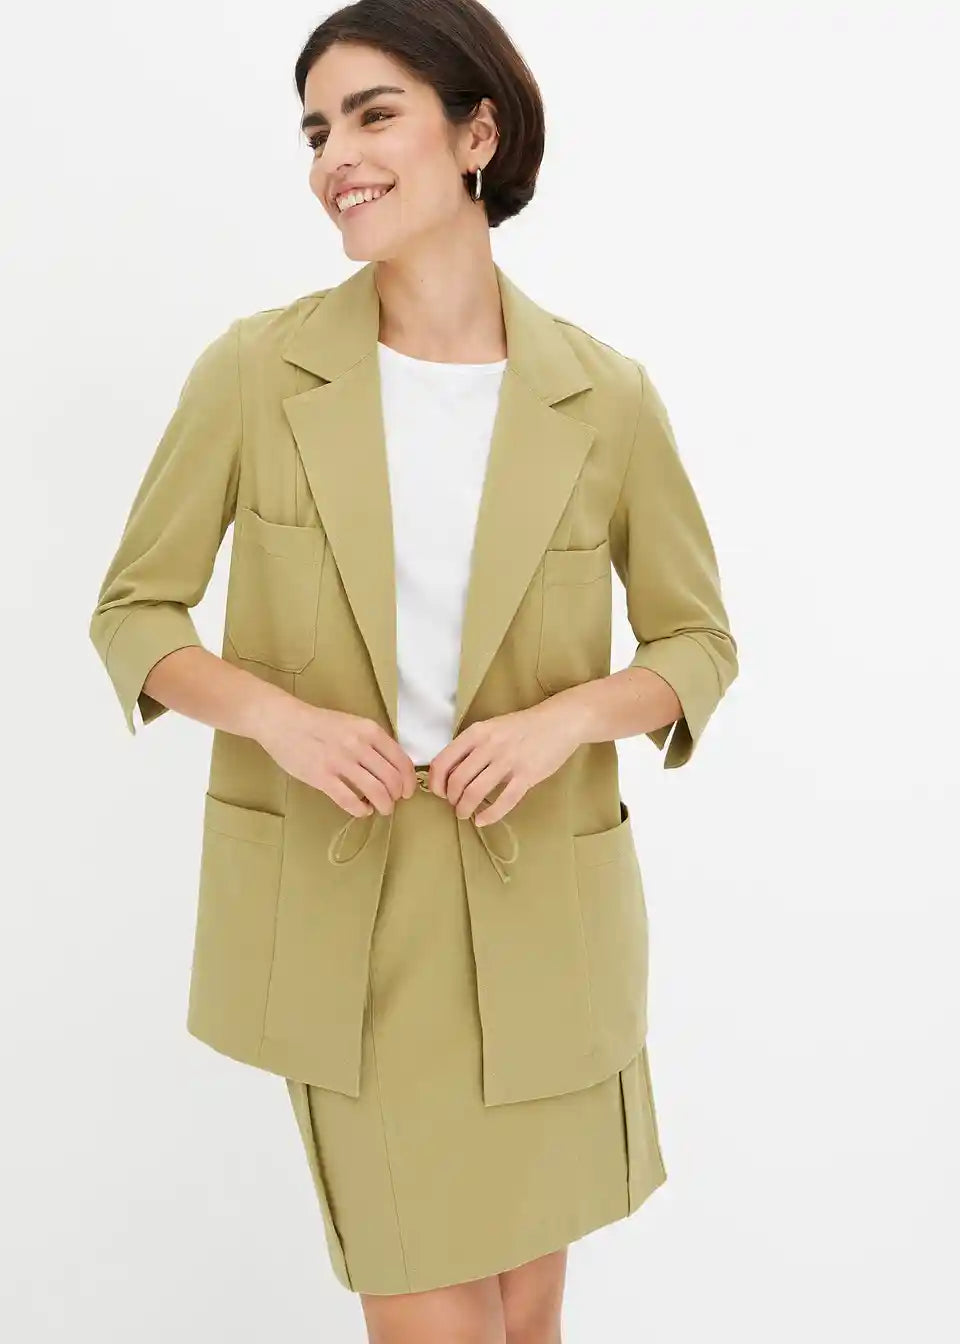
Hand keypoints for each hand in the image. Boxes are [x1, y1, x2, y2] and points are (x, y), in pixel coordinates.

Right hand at [255, 696, 416, 816]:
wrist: (282, 721)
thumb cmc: (317, 723)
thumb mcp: (352, 723)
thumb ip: (371, 742)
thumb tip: (390, 767)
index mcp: (369, 730)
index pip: (401, 760)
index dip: (409, 781)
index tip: (407, 791)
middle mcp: (359, 746)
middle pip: (392, 779)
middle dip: (396, 796)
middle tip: (392, 801)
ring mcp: (341, 762)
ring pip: (376, 792)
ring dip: (383, 805)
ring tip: (380, 808)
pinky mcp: (322, 777)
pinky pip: (350, 800)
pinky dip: (361, 810)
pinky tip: (361, 810)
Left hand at [427, 699, 585, 825]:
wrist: (559, 721)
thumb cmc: (522, 727)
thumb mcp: (491, 728)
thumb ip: (472, 747)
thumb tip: (451, 774)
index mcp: (476, 732)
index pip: (443, 761)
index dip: (436, 782)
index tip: (440, 793)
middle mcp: (489, 746)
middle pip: (457, 781)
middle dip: (452, 800)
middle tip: (455, 806)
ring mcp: (508, 761)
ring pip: (475, 792)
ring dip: (465, 808)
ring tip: (466, 814)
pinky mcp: (527, 775)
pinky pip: (504, 801)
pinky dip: (489, 815)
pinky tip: (482, 820)